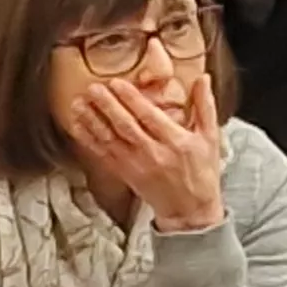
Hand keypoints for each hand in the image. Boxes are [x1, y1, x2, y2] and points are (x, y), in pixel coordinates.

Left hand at [69, 72, 229, 231]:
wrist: (189, 208)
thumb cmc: (202, 170)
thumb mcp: (210, 137)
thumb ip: (205, 105)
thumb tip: (203, 77)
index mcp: (175, 141)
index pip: (150, 116)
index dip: (132, 100)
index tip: (117, 83)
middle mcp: (153, 153)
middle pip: (126, 126)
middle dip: (107, 106)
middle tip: (92, 88)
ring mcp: (136, 164)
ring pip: (110, 140)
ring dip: (92, 120)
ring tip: (78, 103)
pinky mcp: (124, 173)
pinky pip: (103, 154)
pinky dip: (88, 139)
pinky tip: (77, 125)